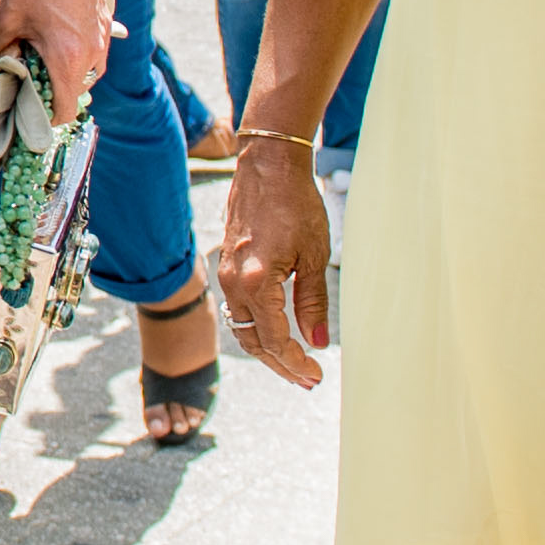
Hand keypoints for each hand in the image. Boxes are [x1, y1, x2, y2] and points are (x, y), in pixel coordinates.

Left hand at [0, 0, 107, 125]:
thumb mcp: (4, 18)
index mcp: (68, 59)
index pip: (64, 111)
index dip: (46, 120)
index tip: (28, 114)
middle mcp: (92, 54)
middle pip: (76, 94)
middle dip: (52, 94)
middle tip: (28, 84)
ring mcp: (102, 39)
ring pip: (87, 75)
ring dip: (65, 74)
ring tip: (40, 61)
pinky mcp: (105, 25)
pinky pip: (94, 54)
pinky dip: (77, 57)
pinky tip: (55, 42)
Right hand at [213, 133, 328, 390]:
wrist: (268, 165)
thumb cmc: (296, 203)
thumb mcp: (314, 255)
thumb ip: (313, 302)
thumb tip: (318, 340)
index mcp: (257, 281)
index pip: (274, 339)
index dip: (295, 363)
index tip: (315, 376)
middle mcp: (234, 281)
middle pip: (253, 341)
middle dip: (280, 364)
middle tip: (306, 379)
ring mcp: (226, 273)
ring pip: (242, 327)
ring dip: (266, 349)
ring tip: (293, 362)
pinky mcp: (227, 264)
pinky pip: (237, 307)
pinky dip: (255, 326)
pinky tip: (275, 331)